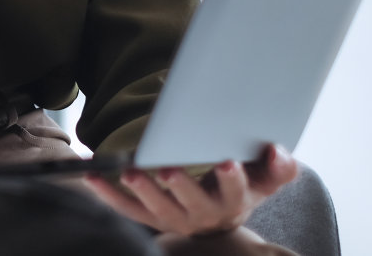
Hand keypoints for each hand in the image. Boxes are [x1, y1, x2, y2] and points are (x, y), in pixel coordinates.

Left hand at [83, 145, 297, 237]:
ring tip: (129, 172)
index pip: (234, 193)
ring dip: (142, 190)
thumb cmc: (243, 188)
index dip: (232, 180)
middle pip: (192, 203)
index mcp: (232, 202)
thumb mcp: (266, 179)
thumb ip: (279, 166)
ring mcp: (173, 218)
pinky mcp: (149, 218)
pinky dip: (107, 193)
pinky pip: (125, 208)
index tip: (228, 162)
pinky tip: (91, 174)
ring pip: (156, 209)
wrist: (221, 220)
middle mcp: (202, 215)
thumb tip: (279, 150)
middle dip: (182, 186)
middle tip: (170, 169)